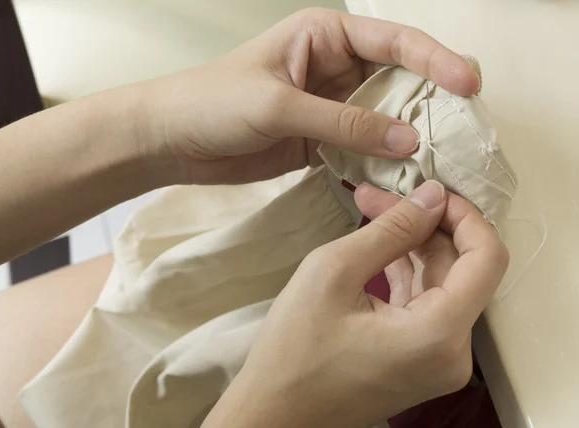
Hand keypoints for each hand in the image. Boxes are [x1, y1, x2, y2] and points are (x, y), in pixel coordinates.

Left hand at [143, 8, 479, 183]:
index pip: (393, 41)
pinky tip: (400, 178)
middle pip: (397, 81)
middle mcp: (333, 67)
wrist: (173, 139)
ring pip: (383, 118)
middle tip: (463, 132)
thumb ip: (344, 122)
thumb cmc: (213, 101)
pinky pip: (360, 148)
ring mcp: (328, 106)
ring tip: (439, 161)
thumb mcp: (280, 105)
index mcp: (324, 36)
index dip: (435, 60)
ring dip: (407, 138)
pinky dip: (379, 162)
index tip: (468, 85)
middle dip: (430, 104)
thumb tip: (408, 140)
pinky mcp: (320, 140)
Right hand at [202, 180, 508, 427]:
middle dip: (422, 224)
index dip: (464, 215)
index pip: (486, 257)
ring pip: (440, 283)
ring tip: (371, 211)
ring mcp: (437, 361)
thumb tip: (432, 195)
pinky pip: (424, 304)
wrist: (274, 411)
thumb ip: (391, 229)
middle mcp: (452, 353)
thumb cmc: (293, 349)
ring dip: (409, 244)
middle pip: (458, 268)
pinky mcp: (419, 362)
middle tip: (378, 196)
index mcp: (438, 334)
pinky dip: (404, 271)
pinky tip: (376, 246)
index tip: (429, 190)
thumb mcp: (334, 272)